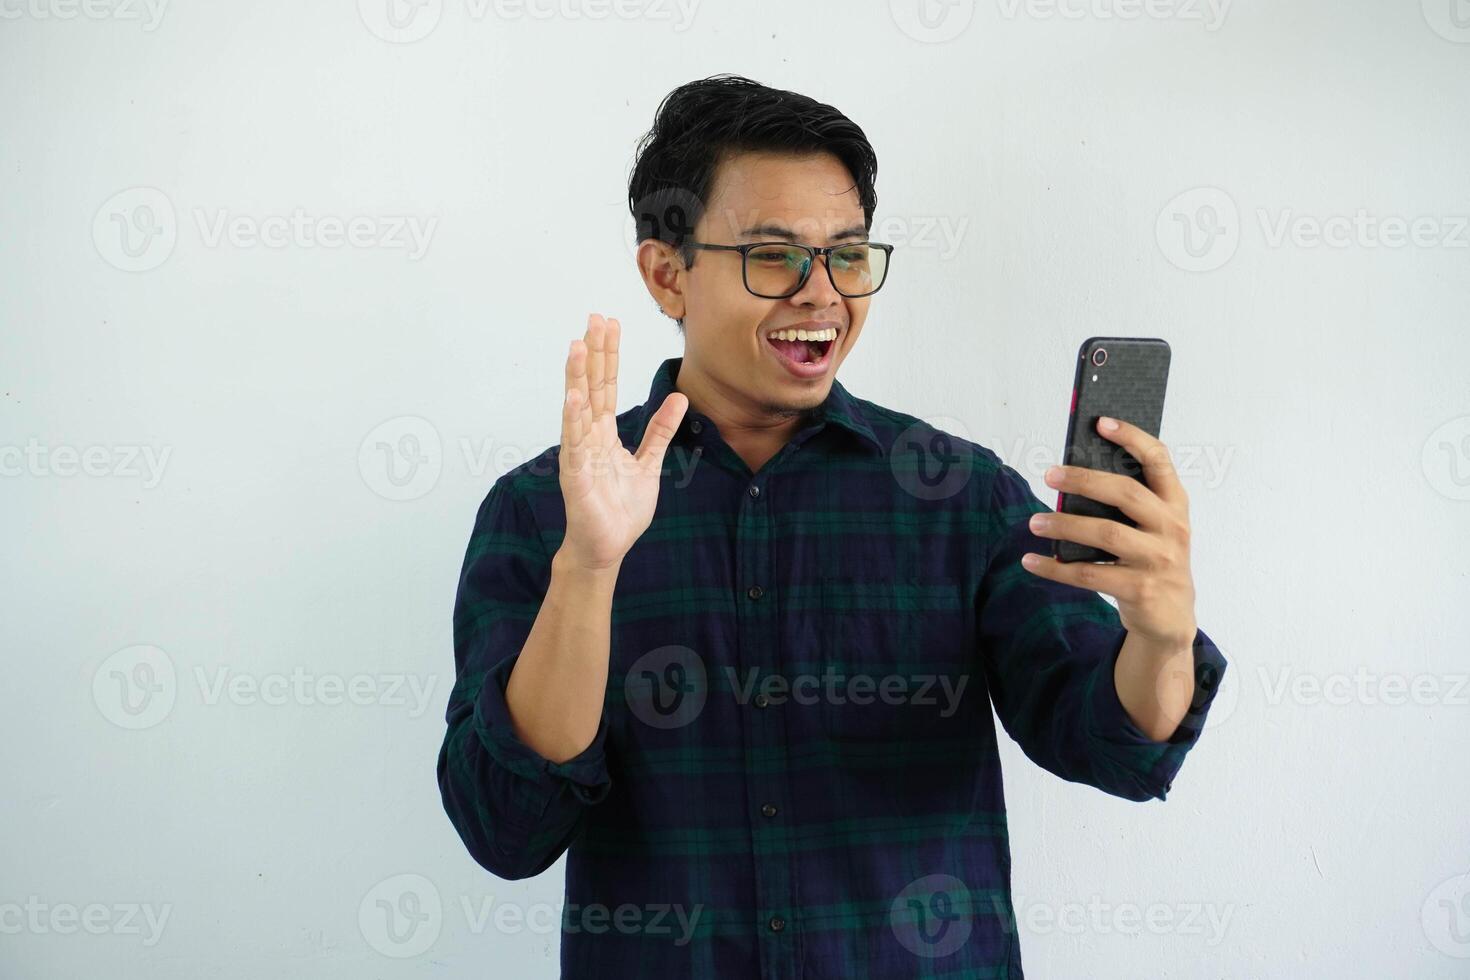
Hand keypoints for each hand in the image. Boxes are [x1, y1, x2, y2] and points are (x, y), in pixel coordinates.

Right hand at [557, 313, 687, 570]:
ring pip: (578, 407)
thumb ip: (660, 430)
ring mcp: (579, 453)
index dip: (608, 355)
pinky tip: (575, 395)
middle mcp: (588, 436)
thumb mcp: (649, 463)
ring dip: (577, 376)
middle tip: (594, 317)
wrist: (607, 547)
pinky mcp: (576, 474)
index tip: (609, 324)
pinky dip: (575, 418)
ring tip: (577, 344)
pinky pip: (575, 442)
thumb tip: (680, 398)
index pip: (607, 385)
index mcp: (604, 433)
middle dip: (593, 352)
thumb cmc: (621, 509)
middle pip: (592, 386)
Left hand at [1019, 416, 1197, 652]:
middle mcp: (1172, 528)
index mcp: (1175, 504)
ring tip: (1035, 522)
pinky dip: (1056, 568)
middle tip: (1049, 475)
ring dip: (1064, 526)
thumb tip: (1073, 476)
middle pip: (1125, 493)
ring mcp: (1159, 560)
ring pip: (1105, 534)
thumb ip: (1126, 504)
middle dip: (1084, 480)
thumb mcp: (1152, 528)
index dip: (1132, 438)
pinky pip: (1089, 575)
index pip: (1159, 460)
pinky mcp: (1141, 590)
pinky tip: (1033, 561)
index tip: (1101, 422)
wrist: (1171, 620)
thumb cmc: (1152, 561)